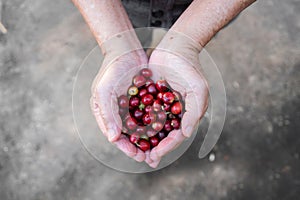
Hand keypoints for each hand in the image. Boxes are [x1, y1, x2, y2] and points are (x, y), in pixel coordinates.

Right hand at [90, 49, 148, 162]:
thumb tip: (112, 139)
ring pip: (141, 128)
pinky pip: (150, 116)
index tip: (137, 156)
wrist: (126, 50)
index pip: (115, 136)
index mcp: (106, 114)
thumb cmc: (111, 70)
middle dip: (139, 147)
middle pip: (129, 136)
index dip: (126, 148)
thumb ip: (107, 115)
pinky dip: (156, 125)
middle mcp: (118, 113)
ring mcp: (131, 107)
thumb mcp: (104, 92)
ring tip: (158, 150)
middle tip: (150, 158)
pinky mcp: (143, 100)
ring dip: (149, 140)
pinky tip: (166, 132)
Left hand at [147, 37, 208, 167]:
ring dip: (146, 140)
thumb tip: (186, 134)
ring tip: (136, 151)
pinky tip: (128, 131)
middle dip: (155, 148)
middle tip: (144, 159)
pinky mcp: (152, 98)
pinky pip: (144, 113)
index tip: (155, 156)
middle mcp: (175, 113)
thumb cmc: (189, 68)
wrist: (176, 47)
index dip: (167, 147)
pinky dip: (138, 123)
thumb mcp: (198, 89)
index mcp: (187, 114)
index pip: (177, 135)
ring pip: (153, 127)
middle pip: (164, 135)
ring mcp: (163, 106)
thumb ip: (194, 112)